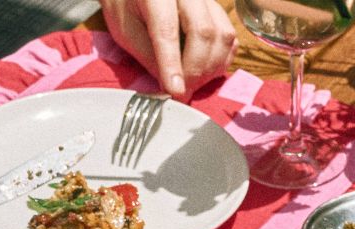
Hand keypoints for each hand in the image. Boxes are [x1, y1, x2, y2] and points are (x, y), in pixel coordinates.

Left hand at [103, 0, 237, 100]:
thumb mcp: (125, 31)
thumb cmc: (126, 8)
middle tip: (183, 93)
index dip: (173, 64)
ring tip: (192, 85)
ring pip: (223, 34)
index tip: (175, 91)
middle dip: (195, 70)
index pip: (167, 30)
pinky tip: (205, 72)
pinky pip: (229, 36)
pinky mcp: (216, 9)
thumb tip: (169, 85)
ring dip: (211, 67)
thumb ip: (146, 55)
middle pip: (203, 31)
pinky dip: (222, 59)